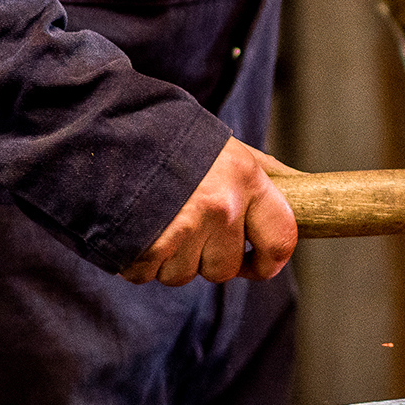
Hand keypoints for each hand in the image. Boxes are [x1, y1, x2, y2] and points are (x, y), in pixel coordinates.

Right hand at [120, 138, 299, 285]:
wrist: (99, 129)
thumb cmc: (169, 138)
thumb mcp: (226, 146)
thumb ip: (264, 170)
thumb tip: (305, 184)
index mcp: (247, 179)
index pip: (281, 240)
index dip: (269, 262)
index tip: (257, 265)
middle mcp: (222, 206)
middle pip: (226, 268)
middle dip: (206, 258)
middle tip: (185, 227)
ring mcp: (185, 228)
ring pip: (185, 275)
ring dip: (169, 258)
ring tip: (155, 220)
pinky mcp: (148, 247)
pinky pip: (149, 274)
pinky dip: (138, 260)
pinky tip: (133, 228)